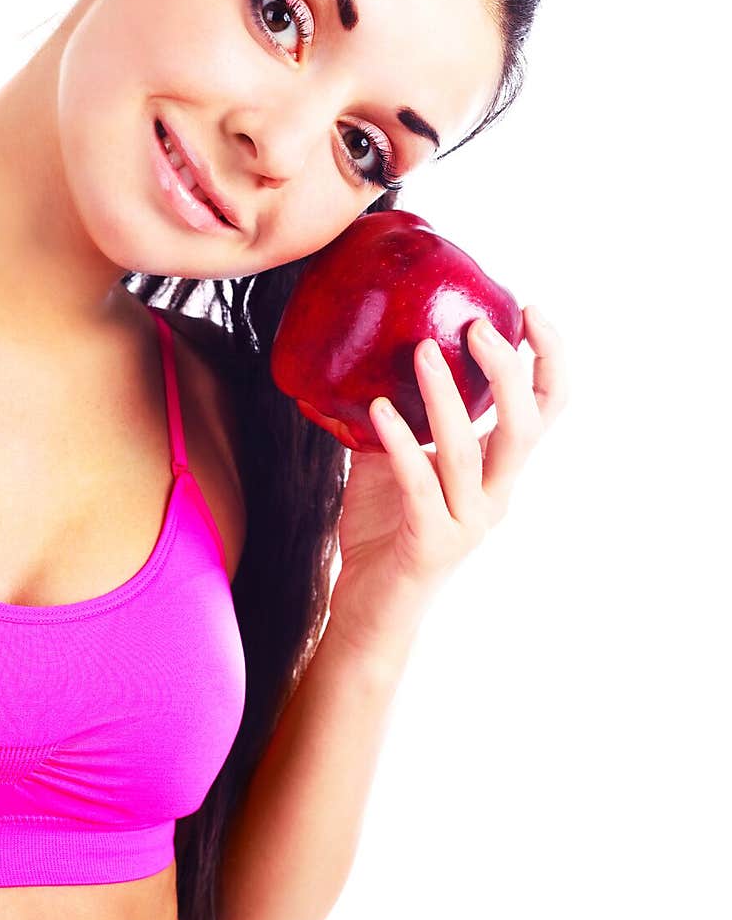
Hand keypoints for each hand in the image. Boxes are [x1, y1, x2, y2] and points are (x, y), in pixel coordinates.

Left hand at [328, 306, 568, 658]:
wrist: (370, 608)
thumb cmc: (385, 530)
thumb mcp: (394, 460)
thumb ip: (398, 415)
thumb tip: (371, 353)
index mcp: (498, 470)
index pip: (546, 409)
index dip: (548, 360)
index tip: (529, 312)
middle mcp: (496, 495)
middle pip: (525, 427)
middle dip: (507, 372)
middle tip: (476, 326)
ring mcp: (467, 522)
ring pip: (468, 453)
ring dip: (445, 397)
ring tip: (418, 350)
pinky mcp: (431, 543)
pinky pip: (419, 485)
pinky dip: (401, 444)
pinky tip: (379, 411)